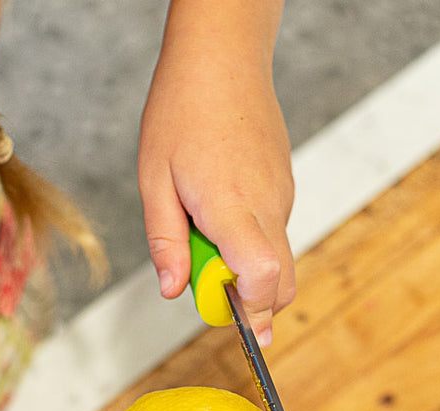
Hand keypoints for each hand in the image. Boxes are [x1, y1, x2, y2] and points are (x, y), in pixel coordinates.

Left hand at [138, 0, 294, 346]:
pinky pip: (273, 232)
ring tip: (202, 229)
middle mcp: (268, 206)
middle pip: (281, 283)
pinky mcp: (285, 187)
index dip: (249, 312)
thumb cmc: (182, 112)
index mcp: (230, 207)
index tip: (227, 322)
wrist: (222, 59)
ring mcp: (282, 196)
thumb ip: (166, 243)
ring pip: (277, 259)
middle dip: (251, 304)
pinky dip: (249, 243)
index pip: (261, 279)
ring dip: (244, 269)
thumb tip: (174, 291)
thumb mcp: (154, 182)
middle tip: (205, 283)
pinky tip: (218, 211)